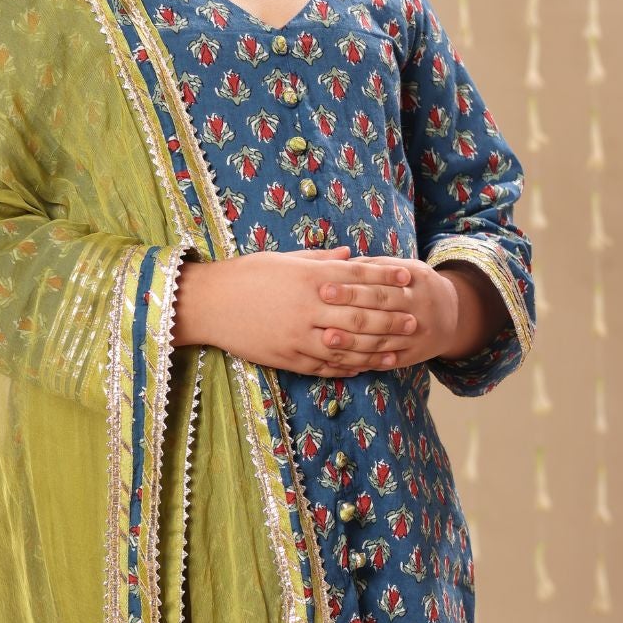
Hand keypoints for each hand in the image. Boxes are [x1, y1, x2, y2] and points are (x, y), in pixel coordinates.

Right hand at [175, 246, 461, 374]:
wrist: (207, 303)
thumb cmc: (245, 275)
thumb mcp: (283, 259)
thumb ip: (319, 259)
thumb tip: (351, 255)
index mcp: (308, 278)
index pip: (358, 278)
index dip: (386, 279)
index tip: (408, 279)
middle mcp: (307, 307)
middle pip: (360, 315)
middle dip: (391, 319)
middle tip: (415, 321)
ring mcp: (298, 336)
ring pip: (347, 346)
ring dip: (377, 349)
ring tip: (399, 350)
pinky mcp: (287, 357)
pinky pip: (325, 366)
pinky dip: (348, 367)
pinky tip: (366, 367)